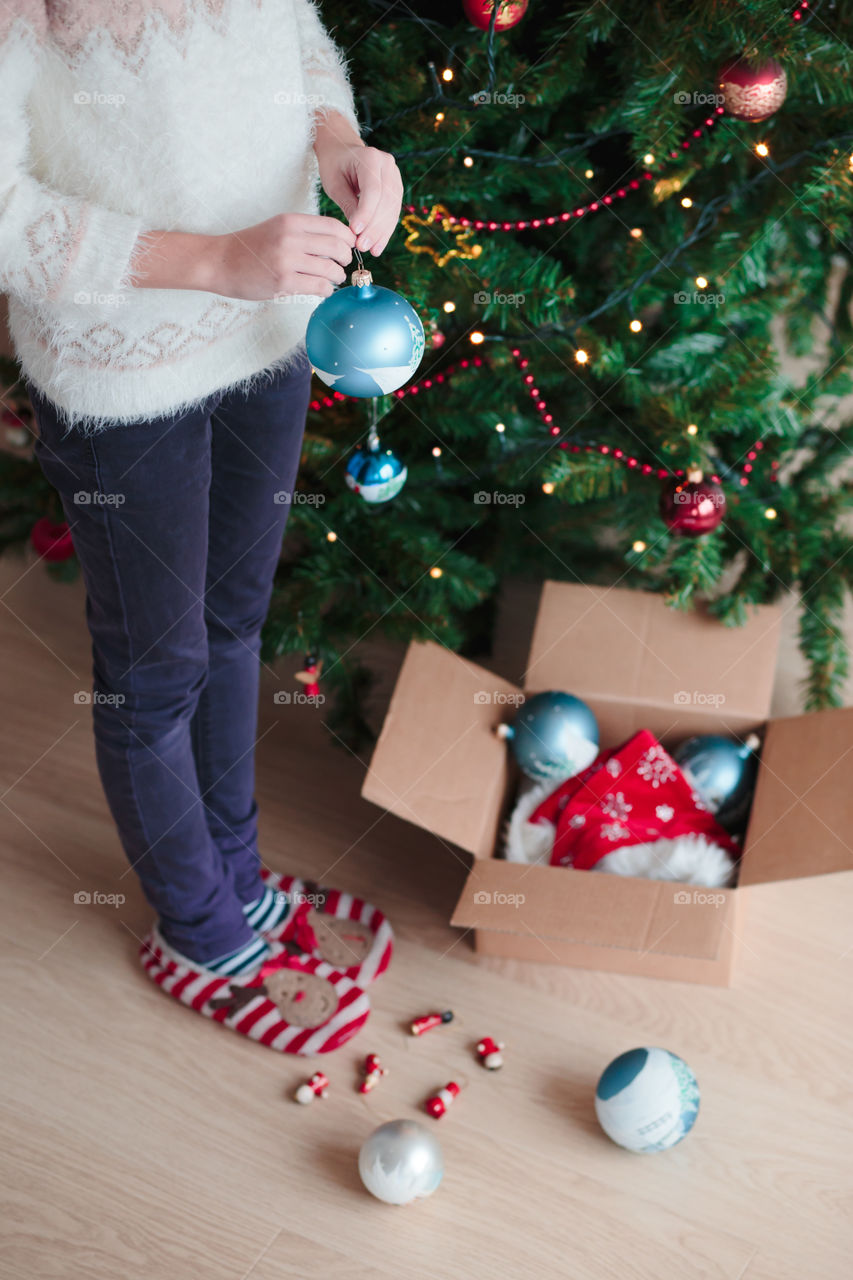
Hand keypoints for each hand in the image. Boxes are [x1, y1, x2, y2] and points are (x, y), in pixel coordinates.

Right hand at [131, 213, 354, 300]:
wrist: (220, 262)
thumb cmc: (251, 247)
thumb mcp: (277, 228)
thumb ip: (304, 231)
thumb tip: (337, 241)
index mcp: (291, 221)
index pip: (334, 226)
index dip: (348, 239)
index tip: (347, 247)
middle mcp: (290, 238)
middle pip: (337, 247)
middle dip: (346, 259)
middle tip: (342, 265)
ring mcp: (287, 261)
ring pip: (330, 269)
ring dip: (337, 277)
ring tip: (332, 279)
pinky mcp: (283, 282)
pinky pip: (318, 287)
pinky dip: (326, 290)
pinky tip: (322, 290)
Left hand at [314, 112, 402, 256]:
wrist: (342, 149)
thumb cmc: (334, 165)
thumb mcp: (334, 184)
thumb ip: (347, 205)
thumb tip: (357, 232)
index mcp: (370, 157)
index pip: (372, 190)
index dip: (366, 213)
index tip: (356, 232)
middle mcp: (387, 164)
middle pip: (386, 201)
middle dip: (375, 227)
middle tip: (363, 247)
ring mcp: (395, 175)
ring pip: (392, 208)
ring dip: (382, 232)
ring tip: (372, 251)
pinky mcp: (396, 187)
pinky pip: (394, 211)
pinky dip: (386, 229)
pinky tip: (378, 245)